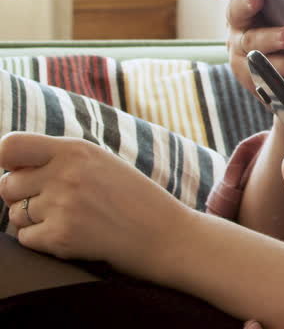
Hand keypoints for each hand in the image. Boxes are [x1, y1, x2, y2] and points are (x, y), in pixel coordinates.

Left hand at [0, 133, 193, 279]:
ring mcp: (63, 206)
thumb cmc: (132, 198)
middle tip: (55, 203)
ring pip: (15, 214)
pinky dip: (42, 240)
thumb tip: (10, 166)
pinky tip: (72, 235)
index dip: (6, 161)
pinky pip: (25, 238)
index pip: (10, 146)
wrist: (165, 235)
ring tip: (70, 219)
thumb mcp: (100, 163)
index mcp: (76, 150)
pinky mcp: (61, 237)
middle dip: (23, 196)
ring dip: (33, 220)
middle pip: (7, 185)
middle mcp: (66, 174)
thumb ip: (59, 159)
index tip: (17, 171)